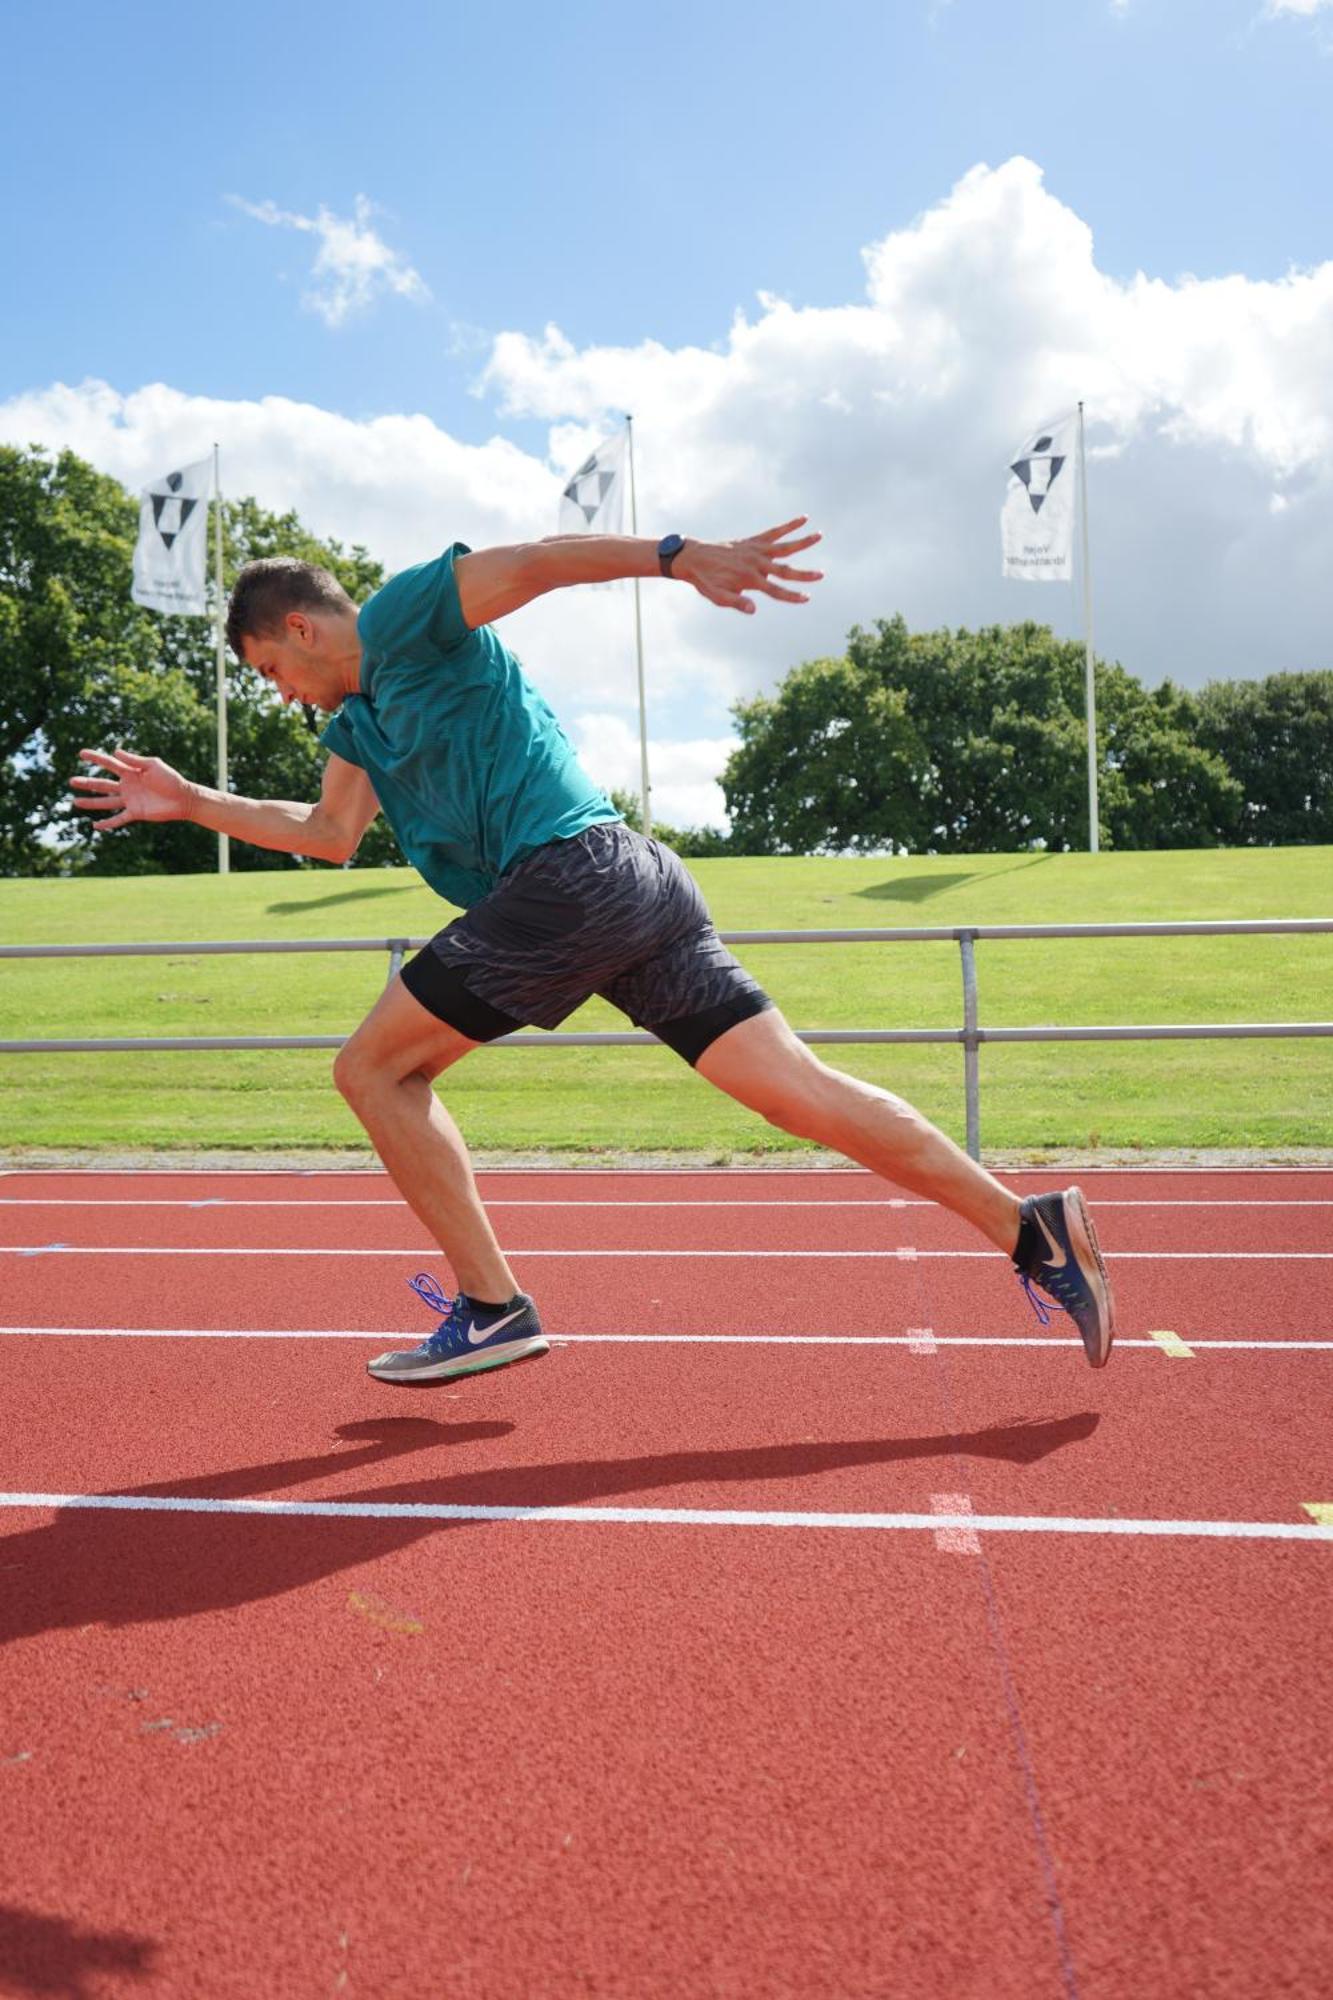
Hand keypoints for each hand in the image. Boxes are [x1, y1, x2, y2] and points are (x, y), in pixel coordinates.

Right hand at [69, 747, 194, 830]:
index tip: (81, 753)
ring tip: (75, 802)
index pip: (109, 764)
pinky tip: (95, 826)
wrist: (184, 798)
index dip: (96, 758)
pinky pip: (118, 819)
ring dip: (91, 803)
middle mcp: (127, 786)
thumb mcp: (153, 765)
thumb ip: (135, 760)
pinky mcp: (135, 813)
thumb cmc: (171, 779)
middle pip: (102, 784)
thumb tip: (115, 751)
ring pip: (106, 802)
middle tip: (71, 781)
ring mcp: (130, 800)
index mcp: (131, 772)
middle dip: (87, 783)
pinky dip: (107, 823)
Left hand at [676, 518, 823, 614]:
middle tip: (821, 575)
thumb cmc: (706, 581)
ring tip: (819, 535)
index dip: (792, 596)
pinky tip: (803, 519)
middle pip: (785, 570)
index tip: (807, 598)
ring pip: (784, 546)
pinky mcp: (752, 541)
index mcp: (750, 580)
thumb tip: (754, 610)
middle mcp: (756, 563)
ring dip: (802, 541)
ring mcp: (755, 550)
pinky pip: (774, 532)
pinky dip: (788, 526)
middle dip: (804, 574)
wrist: (692, 558)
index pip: (776, 590)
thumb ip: (737, 603)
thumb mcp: (718, 597)